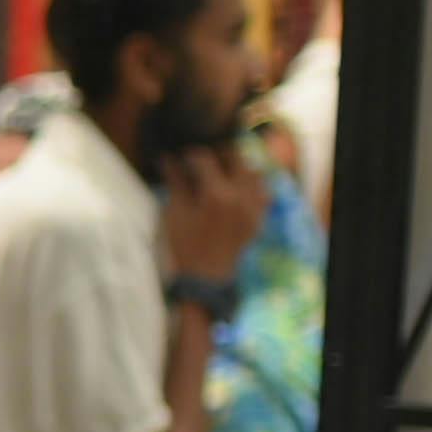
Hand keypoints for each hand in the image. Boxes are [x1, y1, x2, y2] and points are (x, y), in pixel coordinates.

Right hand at [161, 143, 268, 283]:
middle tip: (205, 160)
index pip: (206, 158)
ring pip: (254, 173)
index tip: (182, 156)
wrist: (205, 278)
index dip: (191, 154)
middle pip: (237, 158)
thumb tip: (167, 158)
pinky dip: (252, 186)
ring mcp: (253, 207)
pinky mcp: (259, 217)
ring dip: (239, 168)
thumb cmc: (183, 245)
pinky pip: (263, 192)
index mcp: (216, 194)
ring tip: (222, 173)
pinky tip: (237, 191)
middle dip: (219, 154)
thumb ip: (175, 182)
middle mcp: (240, 196)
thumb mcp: (175, 212)